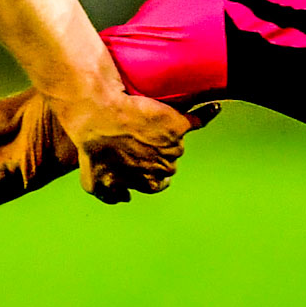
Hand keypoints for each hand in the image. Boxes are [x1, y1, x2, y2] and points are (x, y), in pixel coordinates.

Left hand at [50, 91, 211, 203]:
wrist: (100, 115)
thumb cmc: (94, 147)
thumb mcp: (93, 181)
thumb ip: (110, 196)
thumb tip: (127, 199)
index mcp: (148, 183)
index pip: (157, 183)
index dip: (149, 171)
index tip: (140, 160)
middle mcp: (165, 167)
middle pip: (169, 163)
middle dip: (156, 154)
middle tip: (138, 138)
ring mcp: (173, 146)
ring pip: (177, 143)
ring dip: (166, 136)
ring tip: (145, 123)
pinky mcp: (177, 124)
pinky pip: (197, 120)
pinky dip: (205, 114)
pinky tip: (213, 107)